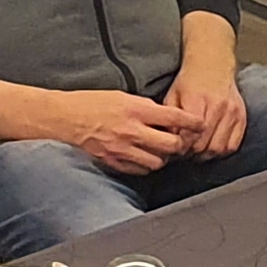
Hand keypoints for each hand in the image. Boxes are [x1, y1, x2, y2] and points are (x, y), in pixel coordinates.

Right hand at [32, 88, 193, 174]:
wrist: (65, 118)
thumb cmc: (92, 103)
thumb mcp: (122, 96)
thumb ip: (145, 107)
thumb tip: (166, 117)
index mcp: (136, 109)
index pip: (175, 117)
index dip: (192, 122)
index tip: (201, 125)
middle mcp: (132, 130)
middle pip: (171, 145)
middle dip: (180, 145)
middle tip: (181, 142)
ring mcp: (123, 149)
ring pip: (158, 162)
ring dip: (163, 157)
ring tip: (161, 151)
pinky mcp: (114, 161)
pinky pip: (140, 170)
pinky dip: (146, 165)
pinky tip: (144, 158)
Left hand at [163, 57, 247, 160]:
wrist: (213, 64)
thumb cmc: (190, 81)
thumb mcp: (172, 96)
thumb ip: (171, 120)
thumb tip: (170, 143)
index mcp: (197, 101)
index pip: (189, 137)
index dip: (181, 148)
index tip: (177, 149)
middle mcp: (217, 107)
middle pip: (204, 145)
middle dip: (193, 153)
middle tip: (186, 152)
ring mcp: (232, 113)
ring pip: (219, 148)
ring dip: (207, 154)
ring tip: (199, 152)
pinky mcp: (241, 116)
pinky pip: (233, 145)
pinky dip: (222, 151)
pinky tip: (213, 146)